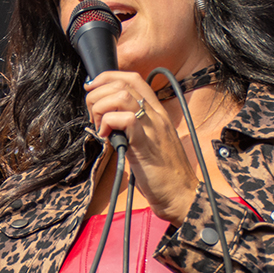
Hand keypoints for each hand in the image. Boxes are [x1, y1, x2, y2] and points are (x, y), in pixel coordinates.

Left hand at [82, 70, 201, 222]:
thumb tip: (108, 121)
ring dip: (101, 108)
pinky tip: (106, 138)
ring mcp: (152, 128)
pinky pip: (125, 120)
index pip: (132, 78)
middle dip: (98, 94)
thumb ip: (131, 128)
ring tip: (100, 127)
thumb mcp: (147, 142)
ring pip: (121, 96)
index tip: (92, 90)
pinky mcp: (145, 144)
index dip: (107, 78)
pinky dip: (108, 124)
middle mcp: (156, 115)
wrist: (180, 194)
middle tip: (93, 116)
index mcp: (157, 112)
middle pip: (123, 83)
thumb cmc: (162, 173)